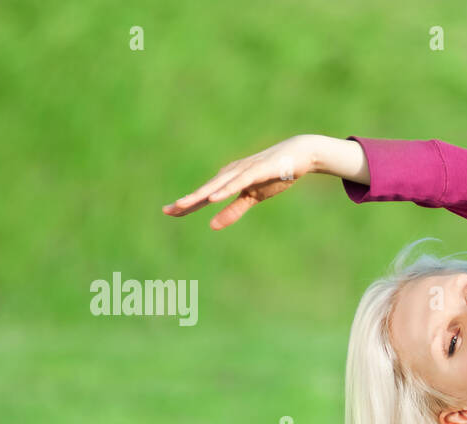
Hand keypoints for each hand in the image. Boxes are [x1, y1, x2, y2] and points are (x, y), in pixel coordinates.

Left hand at [162, 134, 324, 229]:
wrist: (299, 155)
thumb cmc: (275, 174)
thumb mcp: (253, 198)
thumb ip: (233, 211)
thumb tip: (212, 225)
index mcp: (229, 180)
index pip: (205, 195)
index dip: (188, 204)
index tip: (168, 212)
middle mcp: (231, 173)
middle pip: (206, 190)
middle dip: (187, 200)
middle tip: (167, 211)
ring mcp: (243, 170)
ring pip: (217, 185)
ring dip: (200, 195)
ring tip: (183, 205)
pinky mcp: (257, 171)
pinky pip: (238, 182)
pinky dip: (225, 190)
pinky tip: (213, 198)